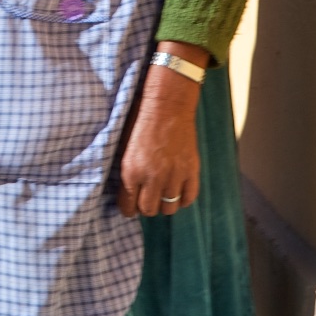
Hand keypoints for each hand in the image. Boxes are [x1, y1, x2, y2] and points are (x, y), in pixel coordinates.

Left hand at [118, 41, 206, 218]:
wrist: (167, 105)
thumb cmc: (141, 122)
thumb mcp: (123, 147)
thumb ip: (126, 172)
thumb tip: (126, 192)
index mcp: (131, 171)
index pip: (128, 207)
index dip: (129, 209)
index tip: (131, 205)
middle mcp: (153, 177)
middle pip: (149, 210)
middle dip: (146, 207)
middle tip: (147, 197)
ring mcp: (174, 175)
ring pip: (169, 208)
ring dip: (165, 203)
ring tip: (163, 193)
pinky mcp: (191, 170)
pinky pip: (189, 198)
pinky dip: (183, 198)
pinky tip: (178, 190)